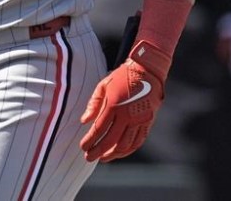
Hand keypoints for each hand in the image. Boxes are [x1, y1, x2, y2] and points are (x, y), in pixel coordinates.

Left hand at [79, 40, 170, 161]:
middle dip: (98, 151)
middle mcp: (127, 115)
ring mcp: (139, 120)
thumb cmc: (121, 77)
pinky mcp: (148, 122)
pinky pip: (137, 141)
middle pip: (110, 140)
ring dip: (113, 154)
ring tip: (103, 158)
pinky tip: (119, 153)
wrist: (147, 72)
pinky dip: (128, 150)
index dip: (90, 140)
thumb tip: (84, 121)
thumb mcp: (103, 86)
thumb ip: (93, 104)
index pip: (99, 129)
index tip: (82, 147)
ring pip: (125, 145)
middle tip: (89, 158)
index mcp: (113, 105)